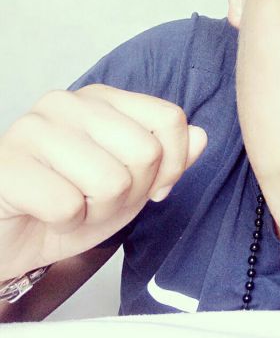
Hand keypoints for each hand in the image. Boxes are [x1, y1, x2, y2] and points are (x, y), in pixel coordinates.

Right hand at [0, 84, 206, 280]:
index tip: (152, 188)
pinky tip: (46, 215)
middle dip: (131, 194)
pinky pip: (68, 205)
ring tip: (73, 207)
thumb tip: (201, 135)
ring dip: (97, 212)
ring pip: (111, 181)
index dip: (172, 164)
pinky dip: (65, 224)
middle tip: (98, 200)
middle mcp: (68, 102)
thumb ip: (170, 159)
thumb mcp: (134, 186)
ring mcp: (33, 128)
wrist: (9, 238)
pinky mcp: (6, 164)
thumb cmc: (69, 205)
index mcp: (103, 99)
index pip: (169, 119)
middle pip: (145, 152)